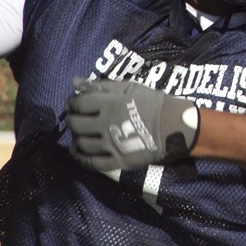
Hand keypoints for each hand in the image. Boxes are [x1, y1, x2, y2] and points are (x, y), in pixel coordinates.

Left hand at [66, 78, 199, 170]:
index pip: (79, 103)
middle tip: (74, 117)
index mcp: (108, 104)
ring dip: (76, 138)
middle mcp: (105, 126)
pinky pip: (93, 163)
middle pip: (76, 124)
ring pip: (82, 144)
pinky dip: (81, 159)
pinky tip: (78, 153)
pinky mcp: (118, 161)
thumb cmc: (152, 102)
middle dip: (72, 119)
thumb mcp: (129, 87)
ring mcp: (110, 145)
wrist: (174, 126)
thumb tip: (75, 81)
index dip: (72, 102)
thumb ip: (101, 85)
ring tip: (79, 134)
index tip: (73, 102)